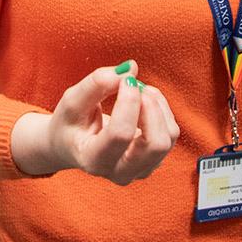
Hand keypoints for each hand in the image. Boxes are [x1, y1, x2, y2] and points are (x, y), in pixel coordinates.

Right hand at [10, 66, 179, 181]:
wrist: (72, 145)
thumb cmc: (70, 123)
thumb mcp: (72, 101)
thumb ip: (96, 84)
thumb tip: (130, 69)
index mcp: (93, 161)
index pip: (121, 134)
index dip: (129, 101)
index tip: (126, 79)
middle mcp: (120, 172)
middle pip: (155, 144)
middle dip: (151, 107)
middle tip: (135, 84)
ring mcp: (140, 170)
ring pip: (168, 138)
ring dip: (157, 105)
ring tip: (137, 88)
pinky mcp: (154, 160)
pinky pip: (171, 133)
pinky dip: (161, 109)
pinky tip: (143, 100)